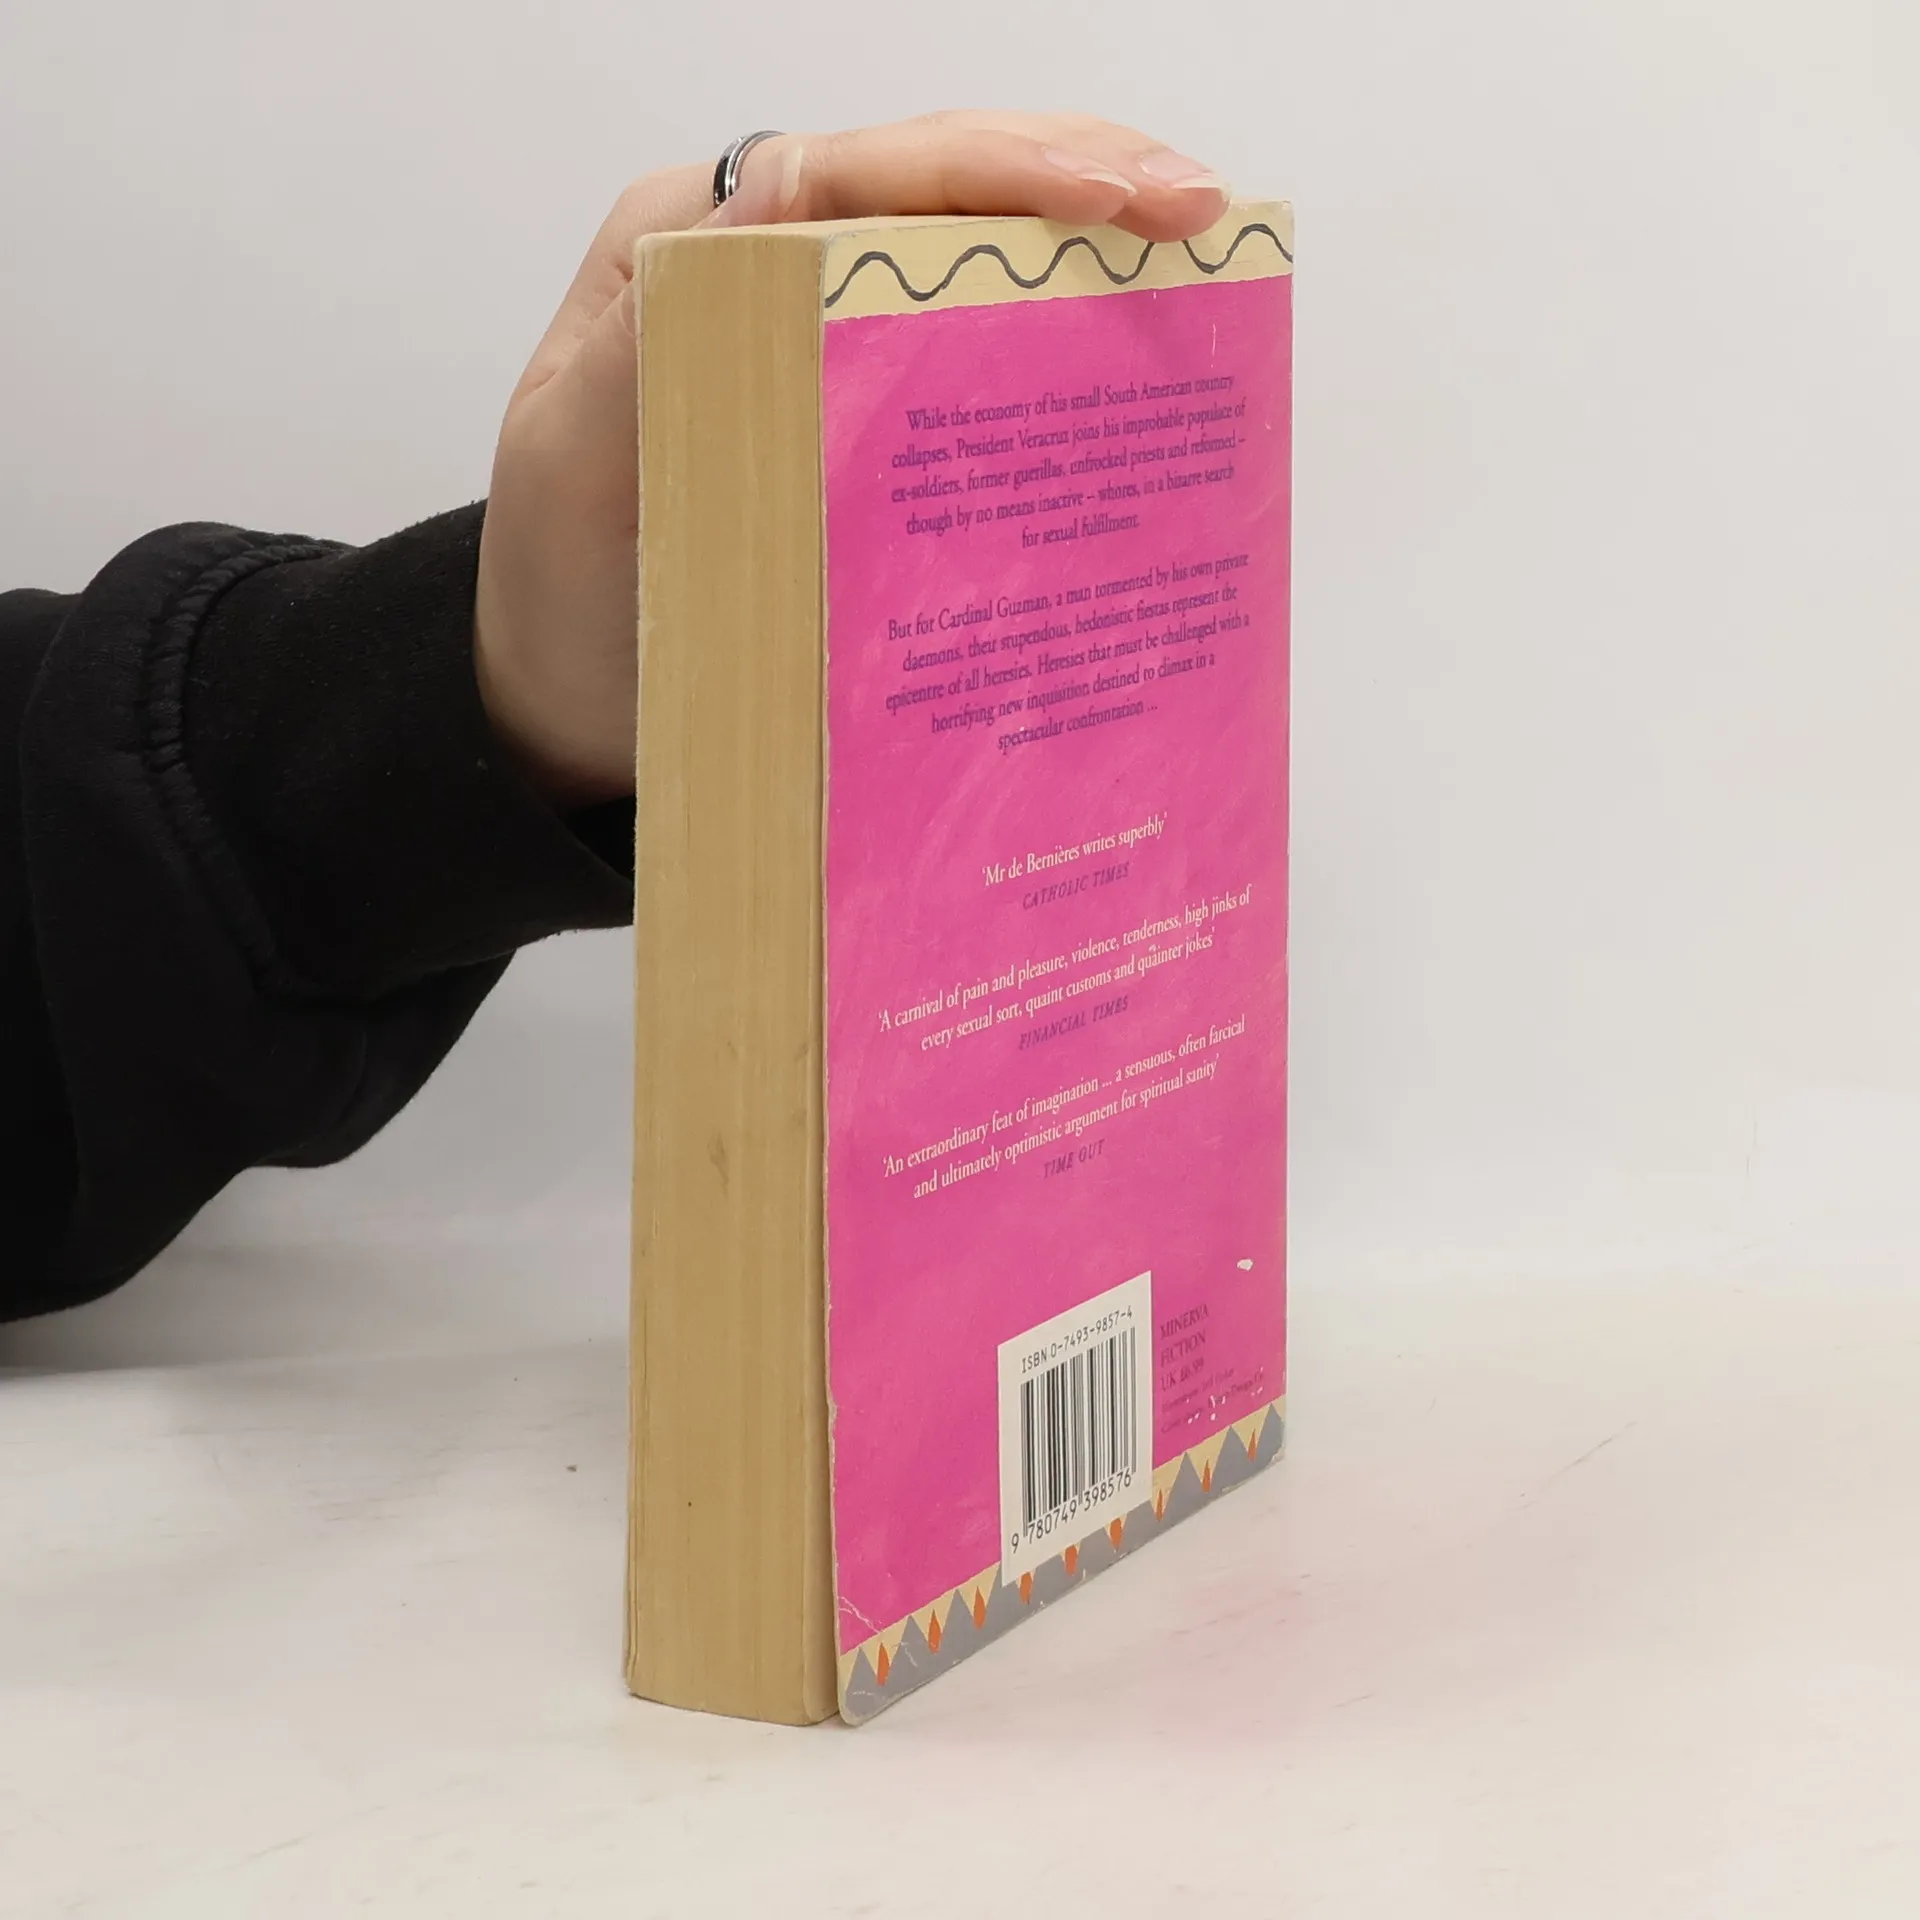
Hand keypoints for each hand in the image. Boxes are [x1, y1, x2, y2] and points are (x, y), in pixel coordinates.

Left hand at [474, 111, 1230, 806]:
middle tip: (1205, 212)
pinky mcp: (863, 420)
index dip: (998, 168)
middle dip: (1080, 178)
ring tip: (1203, 256)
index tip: (1112, 201)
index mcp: (694, 249)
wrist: (564, 701)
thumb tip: (778, 201)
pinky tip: (1132, 356)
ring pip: (970, 257)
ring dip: (1088, 245)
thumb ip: (651, 341)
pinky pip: (969, 355)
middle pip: (939, 186)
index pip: (864, 169)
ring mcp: (824, 341)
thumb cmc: (558, 591)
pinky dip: (1056, 340)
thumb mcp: (572, 465)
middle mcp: (768, 272)